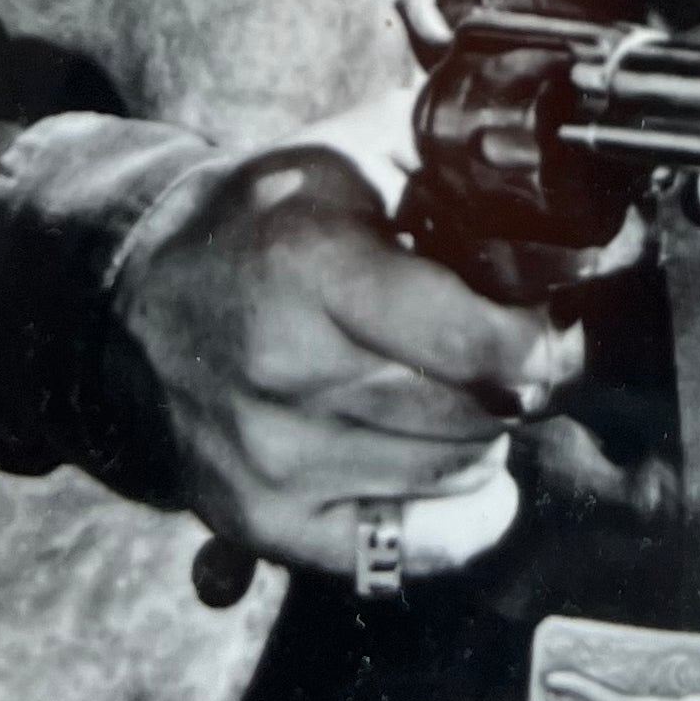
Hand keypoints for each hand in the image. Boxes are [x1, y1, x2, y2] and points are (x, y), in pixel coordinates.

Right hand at [106, 141, 580, 576]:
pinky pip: (414, 549)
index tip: (546, 319)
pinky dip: (458, 511)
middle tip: (503, 344)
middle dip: (513, 378)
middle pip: (476, 411)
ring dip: (482, 433)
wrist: (141, 304)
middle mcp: (285, 373)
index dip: (536, 336)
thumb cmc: (265, 222)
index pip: (475, 342)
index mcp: (311, 268)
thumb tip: (558, 188)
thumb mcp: (353, 151)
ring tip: (451, 385)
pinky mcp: (265, 524)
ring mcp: (272, 460)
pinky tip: (452, 463)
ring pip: (454, 471)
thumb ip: (456, 164)